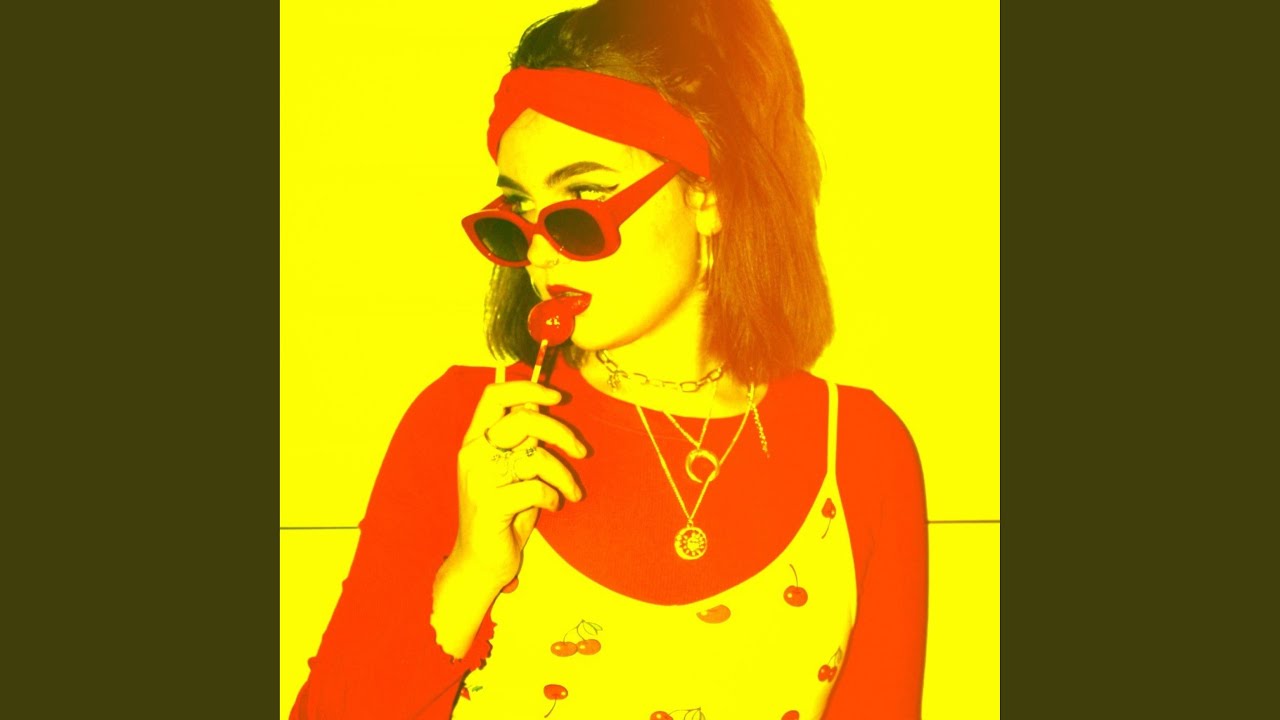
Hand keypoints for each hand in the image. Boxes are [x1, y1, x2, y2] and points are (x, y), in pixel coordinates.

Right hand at [451, 380, 586, 588]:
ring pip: (536, 456)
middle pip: (524, 419)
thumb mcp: (512, 469)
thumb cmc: (503, 513)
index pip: (494, 395)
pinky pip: (536, 488)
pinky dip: (553, 496)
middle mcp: (472, 454)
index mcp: (474, 440)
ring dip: (564, 475)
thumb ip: (520, 438)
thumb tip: (537, 400)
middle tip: (581, 451)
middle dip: (562, 432)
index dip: (528, 386)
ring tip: (571, 491)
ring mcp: (477, 479)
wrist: (480, 562)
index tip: (557, 397)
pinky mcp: (488, 505)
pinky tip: (554, 507)